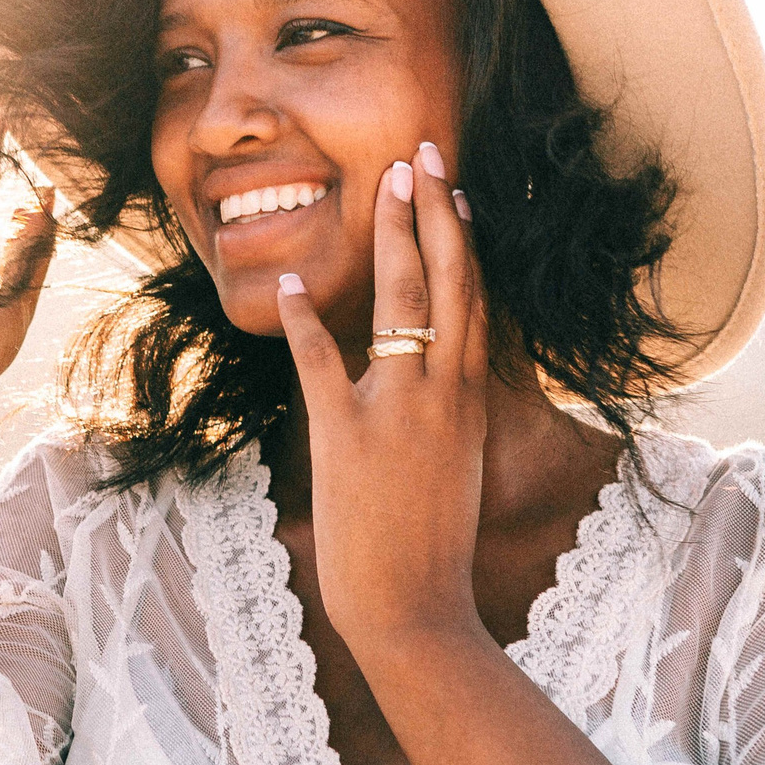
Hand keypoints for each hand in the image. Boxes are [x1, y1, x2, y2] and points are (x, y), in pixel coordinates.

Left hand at [274, 140, 488, 647]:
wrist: (419, 609)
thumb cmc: (433, 546)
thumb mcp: (457, 465)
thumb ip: (446, 415)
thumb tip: (434, 379)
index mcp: (471, 400)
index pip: (474, 300)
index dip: (464, 241)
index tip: (455, 192)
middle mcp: (443, 393)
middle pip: (446, 282)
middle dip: (434, 211)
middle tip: (424, 155)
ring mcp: (397, 410)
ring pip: (404, 302)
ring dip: (394, 237)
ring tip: (387, 184)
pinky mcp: (346, 434)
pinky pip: (322, 362)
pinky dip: (304, 320)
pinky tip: (290, 281)